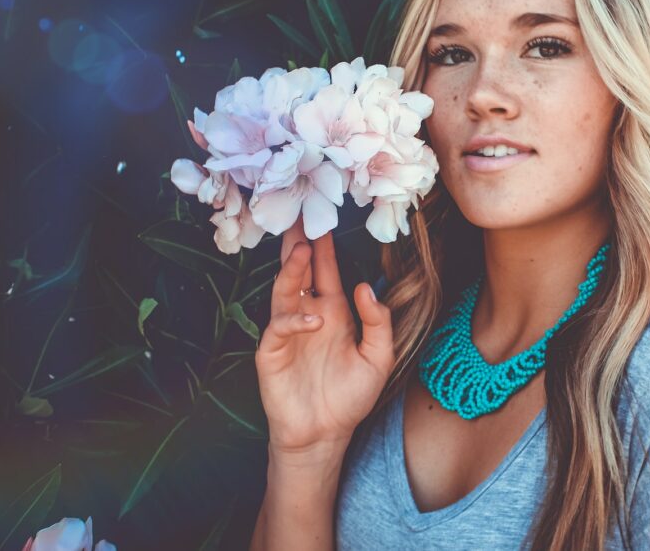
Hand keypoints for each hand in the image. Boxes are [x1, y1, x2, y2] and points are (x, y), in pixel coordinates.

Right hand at [254, 213, 395, 456]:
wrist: (325, 434)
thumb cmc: (350, 397)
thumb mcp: (378, 357)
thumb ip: (378, 322)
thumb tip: (363, 287)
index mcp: (333, 312)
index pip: (326, 272)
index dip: (325, 248)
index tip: (324, 219)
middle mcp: (308, 315)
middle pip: (299, 272)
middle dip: (298, 245)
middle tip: (299, 216)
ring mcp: (287, 332)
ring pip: (285, 291)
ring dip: (292, 271)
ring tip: (301, 250)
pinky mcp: (271, 352)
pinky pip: (280, 326)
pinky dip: (295, 319)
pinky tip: (314, 319)